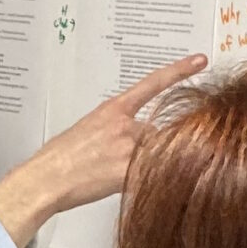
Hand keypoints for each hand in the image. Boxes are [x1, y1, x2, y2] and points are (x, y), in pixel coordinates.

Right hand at [0, 55, 206, 247]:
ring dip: (147, 168)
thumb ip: (116, 129)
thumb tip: (130, 140)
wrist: (45, 179)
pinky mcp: (128, 172)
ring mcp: (127, 148)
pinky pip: (149, 177)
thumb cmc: (60, 157)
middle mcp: (124, 125)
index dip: (179, 71)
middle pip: (159, 135)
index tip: (200, 60)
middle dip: (151, 151)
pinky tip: (118, 187)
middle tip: (121, 164)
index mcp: (113, 110)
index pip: (153, 84)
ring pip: (156, 157)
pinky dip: (142, 185)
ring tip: (114, 176)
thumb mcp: (88, 130)